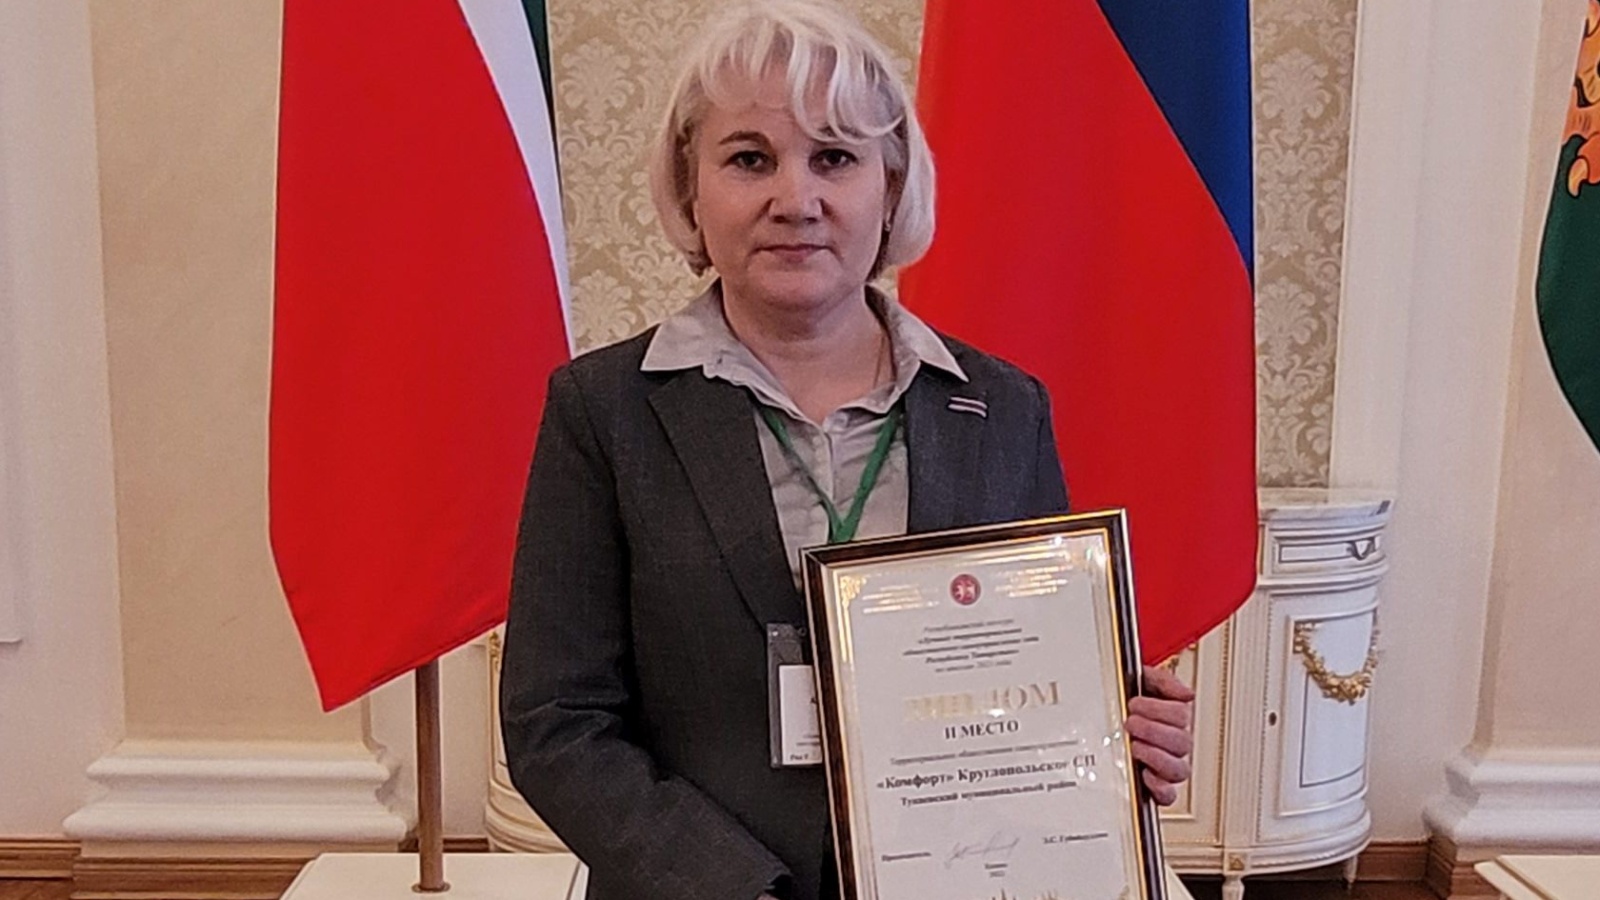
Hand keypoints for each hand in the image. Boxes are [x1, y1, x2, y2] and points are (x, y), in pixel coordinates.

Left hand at [1125, 664, 1194, 806]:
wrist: (1100, 716)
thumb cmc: (1123, 701)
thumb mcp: (1139, 681)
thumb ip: (1162, 681)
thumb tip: (1187, 694)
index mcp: (1173, 719)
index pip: (1181, 715)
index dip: (1158, 709)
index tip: (1134, 703)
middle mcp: (1174, 744)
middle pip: (1182, 742)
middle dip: (1153, 730)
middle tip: (1131, 722)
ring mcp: (1166, 767)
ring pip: (1179, 769)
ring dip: (1157, 757)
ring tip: (1134, 746)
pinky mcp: (1154, 788)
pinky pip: (1168, 795)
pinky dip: (1159, 788)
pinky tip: (1145, 775)